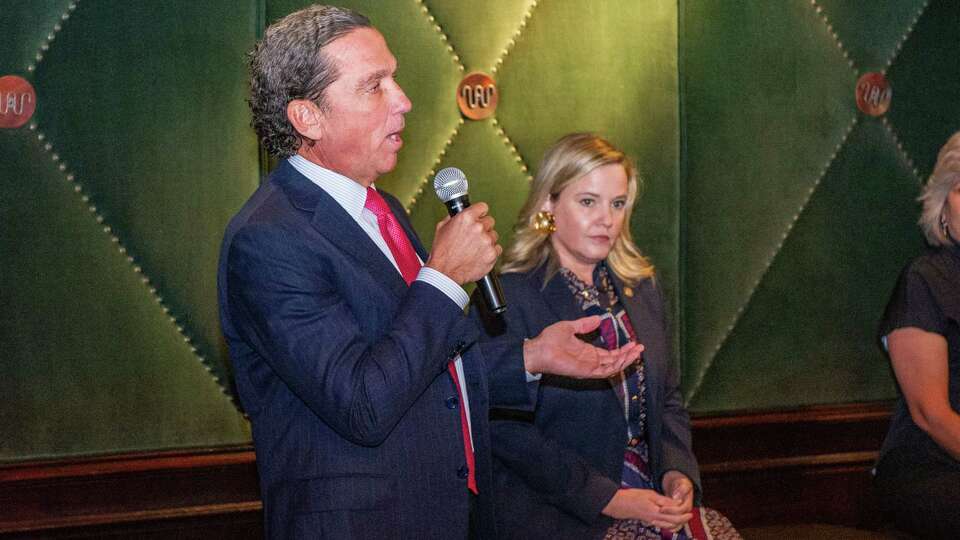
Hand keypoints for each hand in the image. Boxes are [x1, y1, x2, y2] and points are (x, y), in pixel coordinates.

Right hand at [426, 202, 500, 284]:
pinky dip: (490, 252)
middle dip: (483, 227)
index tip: (479, 216)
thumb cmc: (442, 252)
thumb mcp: (442, 227)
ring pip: (493, 235)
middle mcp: (478, 227)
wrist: (445, 272)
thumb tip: (461, 212)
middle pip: (490, 221)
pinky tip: (479, 255)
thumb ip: (454, 217)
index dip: (480, 213)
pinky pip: (497, 248)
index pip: (483, 207)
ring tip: (475, 248)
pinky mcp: (492, 254)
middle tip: (474, 236)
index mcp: (466, 218)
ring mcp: (487, 241)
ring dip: (487, 240)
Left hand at [523, 316, 642, 377]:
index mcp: (588, 352)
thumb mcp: (570, 327)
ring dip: (626, 360)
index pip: (610, 354)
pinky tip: (625, 358)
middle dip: (629, 355)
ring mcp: (589, 367)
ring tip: (637, 352)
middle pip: (615, 361)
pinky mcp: (586, 371)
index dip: (623, 350)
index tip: (634, 343)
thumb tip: (599, 319)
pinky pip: (605, 371)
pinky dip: (617, 366)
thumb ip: (584, 325)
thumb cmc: (550, 339)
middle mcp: (591, 361)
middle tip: (641, 347)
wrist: (539, 349)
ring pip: (613, 367)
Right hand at [601, 488, 691, 530]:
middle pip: (673, 523)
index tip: (690, 511)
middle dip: (683, 520)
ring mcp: (652, 521)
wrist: (619, 504)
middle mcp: (655, 519)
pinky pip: (662, 525)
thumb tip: (677, 502)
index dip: (683, 514)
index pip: (675, 516)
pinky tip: (671, 519)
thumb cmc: (633, 497)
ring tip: (682, 517)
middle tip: (689, 515)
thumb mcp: (650, 494)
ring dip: (677, 523)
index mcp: (656, 512)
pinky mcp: (649, 521)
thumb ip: (664, 500)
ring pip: (668, 526)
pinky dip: (670, 523)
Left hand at [660, 471, 694, 529]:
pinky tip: (656, 523)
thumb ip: (681, 490)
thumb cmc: (682, 483)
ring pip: (674, 525)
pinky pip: (671, 525)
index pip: (680, 511)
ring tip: (654, 521)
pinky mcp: (675, 516)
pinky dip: (665, 525)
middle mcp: (685, 512)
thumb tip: (676, 497)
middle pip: (677, 520)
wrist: (680, 485)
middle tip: (656, 514)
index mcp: (688, 504)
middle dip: (666, 517)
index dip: (670, 510)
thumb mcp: (683, 484)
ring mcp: (681, 515)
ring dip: (665, 524)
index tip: (661, 507)